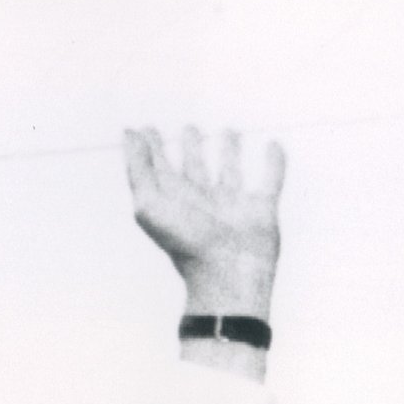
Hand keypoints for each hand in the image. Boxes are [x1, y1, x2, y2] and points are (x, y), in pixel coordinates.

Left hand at [124, 126, 283, 317]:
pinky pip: (270, 181)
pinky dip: (274, 163)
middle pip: (194, 169)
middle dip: (192, 147)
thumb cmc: (184, 243)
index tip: (145, 129)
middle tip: (190, 128)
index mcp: (174, 202)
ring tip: (229, 131)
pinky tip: (273, 145)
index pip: (160, 169)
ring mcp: (232, 206)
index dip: (151, 149)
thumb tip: (129, 133)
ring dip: (230, 151)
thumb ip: (138, 169)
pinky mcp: (261, 210)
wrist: (226, 274)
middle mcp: (202, 202)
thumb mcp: (149, 204)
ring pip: (229, 171)